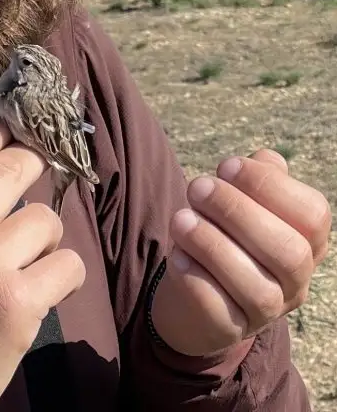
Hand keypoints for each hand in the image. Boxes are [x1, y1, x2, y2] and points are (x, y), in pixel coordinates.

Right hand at [0, 112, 85, 411]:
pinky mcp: (18, 305)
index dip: (0, 130)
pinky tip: (42, 289)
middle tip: (35, 181)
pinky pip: (68, 263)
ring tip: (25, 260)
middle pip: (14, 167)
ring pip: (46, 218)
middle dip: (34, 169)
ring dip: (44, 237)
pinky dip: (63, 275)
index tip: (14, 133)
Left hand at [149, 149, 331, 356]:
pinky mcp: (229, 329)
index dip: (270, 185)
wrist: (195, 294)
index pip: (312, 214)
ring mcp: (265, 312)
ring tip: (180, 219)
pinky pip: (218, 309)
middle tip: (196, 187)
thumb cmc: (223, 234)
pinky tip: (178, 255)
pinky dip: (195, 277)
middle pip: (289, 252)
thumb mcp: (241, 202)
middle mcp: (294, 281)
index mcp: (305, 241)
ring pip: (256, 287)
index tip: (226, 166)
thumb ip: (256, 179)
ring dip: (212, 244)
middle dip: (237, 211)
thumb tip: (265, 160)